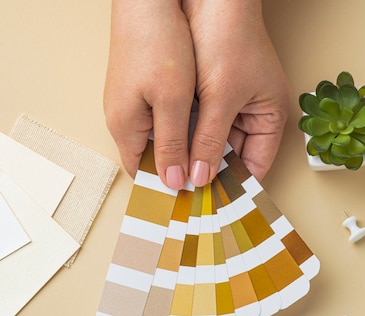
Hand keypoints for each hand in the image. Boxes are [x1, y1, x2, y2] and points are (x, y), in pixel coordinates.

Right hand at [104, 0, 195, 188]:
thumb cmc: (156, 42)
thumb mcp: (171, 100)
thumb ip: (173, 143)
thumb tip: (174, 181)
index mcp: (125, 128)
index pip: (144, 175)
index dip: (168, 188)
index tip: (196, 197)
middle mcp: (123, 119)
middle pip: (154, 158)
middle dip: (181, 168)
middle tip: (212, 175)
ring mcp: (130, 102)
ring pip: (161, 138)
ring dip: (184, 146)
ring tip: (212, 154)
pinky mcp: (141, 87)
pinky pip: (162, 117)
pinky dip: (182, 125)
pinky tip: (202, 123)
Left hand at [183, 0, 290, 184]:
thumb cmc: (229, 36)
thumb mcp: (221, 96)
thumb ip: (209, 141)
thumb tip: (199, 177)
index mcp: (269, 118)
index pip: (253, 168)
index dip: (234, 188)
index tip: (210, 208)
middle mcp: (251, 116)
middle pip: (230, 159)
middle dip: (209, 175)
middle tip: (186, 197)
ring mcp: (229, 107)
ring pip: (211, 145)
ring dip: (194, 158)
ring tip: (176, 180)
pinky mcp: (209, 98)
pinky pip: (198, 128)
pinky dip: (186, 139)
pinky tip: (171, 154)